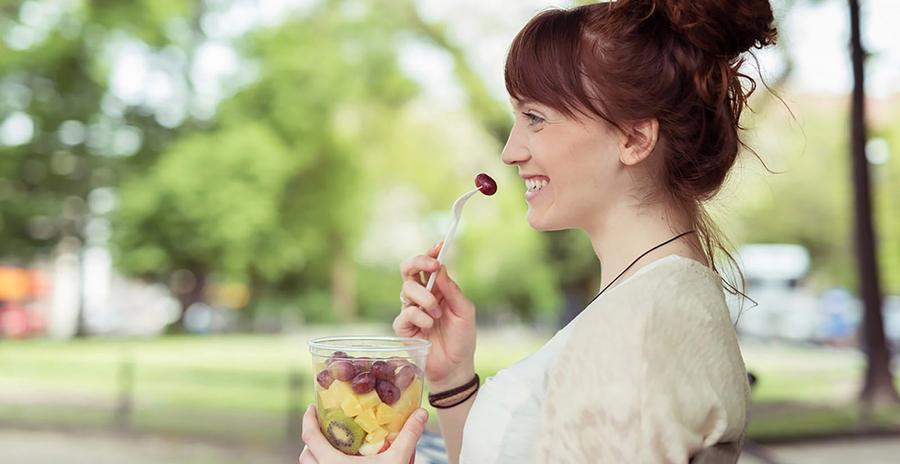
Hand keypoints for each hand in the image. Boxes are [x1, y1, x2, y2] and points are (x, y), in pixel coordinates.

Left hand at [300, 405, 427, 463]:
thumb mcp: (397, 460)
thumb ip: (409, 435)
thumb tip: (422, 412)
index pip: (309, 437)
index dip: (307, 420)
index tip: (311, 408)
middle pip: (305, 454)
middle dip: (312, 440)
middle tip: (326, 428)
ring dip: (317, 456)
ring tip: (333, 447)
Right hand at [395, 243, 476, 389]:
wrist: (455, 366)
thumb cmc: (462, 338)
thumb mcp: (465, 311)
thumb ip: (452, 290)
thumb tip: (440, 269)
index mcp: (437, 290)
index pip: (428, 266)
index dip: (430, 253)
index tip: (439, 246)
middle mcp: (421, 297)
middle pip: (408, 270)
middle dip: (418, 262)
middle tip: (432, 267)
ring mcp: (410, 311)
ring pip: (407, 289)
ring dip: (425, 298)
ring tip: (437, 314)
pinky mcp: (403, 327)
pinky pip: (406, 313)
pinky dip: (420, 317)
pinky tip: (429, 326)